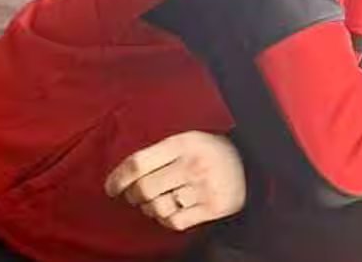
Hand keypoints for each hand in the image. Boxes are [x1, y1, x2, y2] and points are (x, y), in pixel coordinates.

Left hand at [104, 130, 246, 230]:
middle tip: (135, 196)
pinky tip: (172, 210)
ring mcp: (205, 187)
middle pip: (144, 189)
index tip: (111, 188)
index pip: (139, 163)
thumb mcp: (187, 140)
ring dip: (150, 209)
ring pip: (158, 208)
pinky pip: (175, 222)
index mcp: (184, 142)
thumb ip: (158, 153)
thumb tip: (121, 176)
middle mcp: (194, 164)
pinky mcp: (213, 207)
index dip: (119, 178)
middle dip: (133, 196)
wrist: (250, 164)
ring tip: (155, 202)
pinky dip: (167, 219)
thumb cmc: (209, 151)